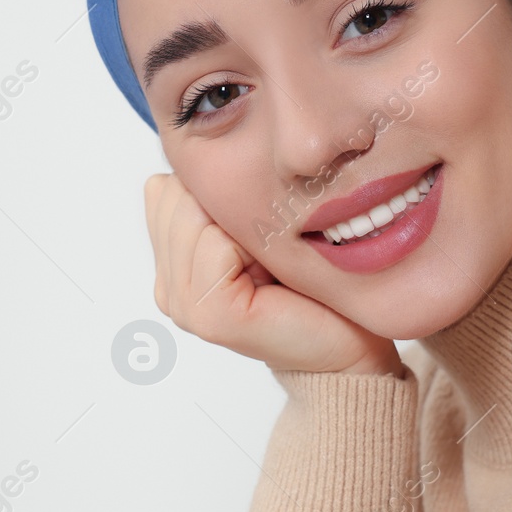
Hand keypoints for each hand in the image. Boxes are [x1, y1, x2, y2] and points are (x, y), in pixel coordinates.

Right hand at [143, 172, 404, 376]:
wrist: (346, 346)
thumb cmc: (311, 287)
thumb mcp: (256, 229)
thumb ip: (213, 198)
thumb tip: (177, 164)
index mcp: (171, 263)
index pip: (165, 187)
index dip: (218, 191)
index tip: (255, 231)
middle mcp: (169, 287)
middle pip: (176, 197)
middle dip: (227, 205)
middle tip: (266, 251)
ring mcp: (184, 305)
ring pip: (194, 215)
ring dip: (243, 225)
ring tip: (271, 263)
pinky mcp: (210, 315)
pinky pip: (216, 243)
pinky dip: (252, 247)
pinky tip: (273, 276)